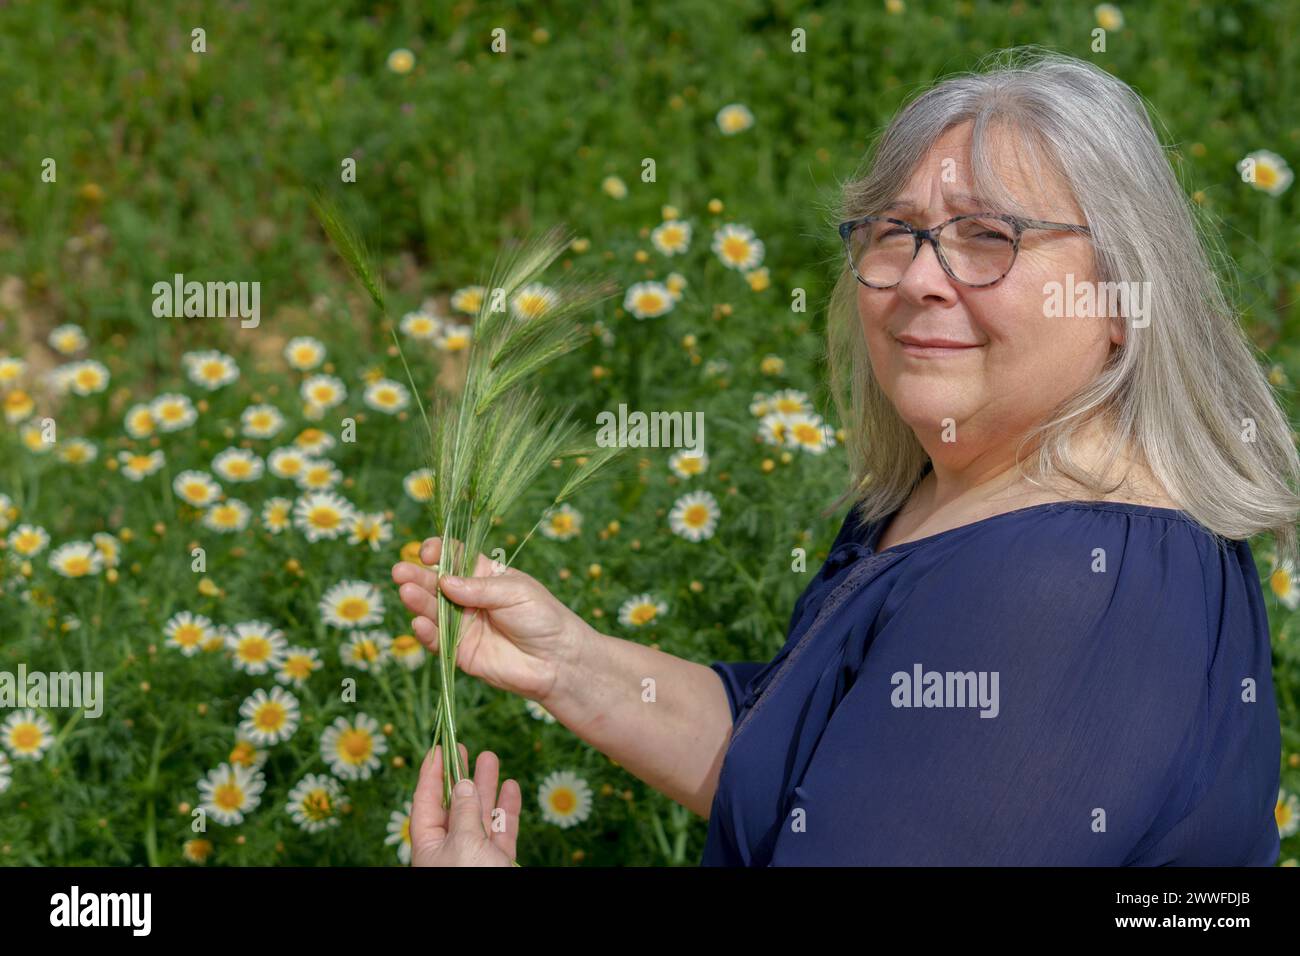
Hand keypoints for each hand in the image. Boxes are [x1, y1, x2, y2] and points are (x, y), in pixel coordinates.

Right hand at [392, 536, 589, 702]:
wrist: (558, 659)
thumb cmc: (543, 617)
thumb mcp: (514, 591)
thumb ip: (478, 588)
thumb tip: (444, 581)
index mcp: (484, 575)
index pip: (454, 558)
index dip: (438, 552)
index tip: (426, 552)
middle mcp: (469, 599)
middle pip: (436, 584)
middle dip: (418, 577)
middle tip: (400, 571)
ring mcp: (463, 626)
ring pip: (433, 612)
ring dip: (418, 603)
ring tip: (406, 592)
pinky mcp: (461, 653)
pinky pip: (439, 642)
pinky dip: (427, 634)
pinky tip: (419, 624)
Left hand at [410, 742, 520, 866]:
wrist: (494, 916)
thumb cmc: (471, 877)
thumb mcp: (463, 842)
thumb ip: (464, 812)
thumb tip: (463, 785)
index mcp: (429, 845)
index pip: (425, 802)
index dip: (431, 774)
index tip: (438, 749)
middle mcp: (450, 848)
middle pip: (454, 804)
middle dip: (460, 775)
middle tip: (462, 748)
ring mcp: (475, 854)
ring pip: (480, 814)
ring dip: (486, 785)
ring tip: (490, 758)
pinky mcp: (497, 860)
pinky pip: (502, 829)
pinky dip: (507, 809)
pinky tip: (511, 787)